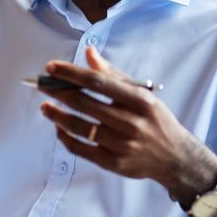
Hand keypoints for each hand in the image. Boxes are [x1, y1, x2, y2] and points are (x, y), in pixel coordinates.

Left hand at [39, 47, 216, 202]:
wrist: (175, 157)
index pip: (98, 82)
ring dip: (57, 115)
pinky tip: (59, 128)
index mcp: (139, 100)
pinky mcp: (114, 163)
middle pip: (85, 104)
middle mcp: (131, 122)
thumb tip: (89, 53)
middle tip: (42, 85)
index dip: (72, 73)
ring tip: (45, 106)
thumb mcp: (142, 94)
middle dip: (58, 92)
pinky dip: (66, 138)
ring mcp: (121, 144)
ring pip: (80, 127)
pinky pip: (82, 150)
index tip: (52, 67)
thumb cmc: (156, 120)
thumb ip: (114, 74)